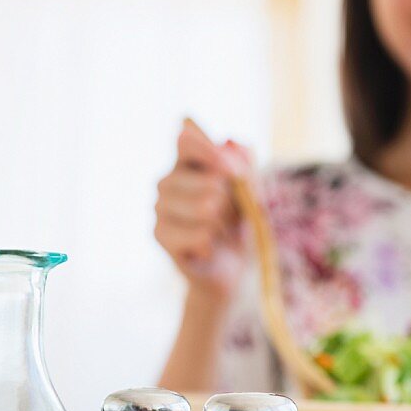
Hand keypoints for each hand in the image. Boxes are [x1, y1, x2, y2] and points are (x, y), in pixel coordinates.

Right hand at [154, 120, 250, 301]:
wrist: (230, 268)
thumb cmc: (238, 227)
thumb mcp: (251, 194)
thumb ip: (246, 166)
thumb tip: (232, 142)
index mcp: (187, 164)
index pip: (187, 141)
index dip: (212, 153)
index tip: (235, 173)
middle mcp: (167, 181)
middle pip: (211, 182)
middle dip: (233, 204)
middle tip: (230, 218)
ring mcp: (159, 207)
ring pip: (207, 208)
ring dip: (224, 225)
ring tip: (219, 233)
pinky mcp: (158, 233)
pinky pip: (201, 233)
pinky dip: (213, 244)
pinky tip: (206, 248)